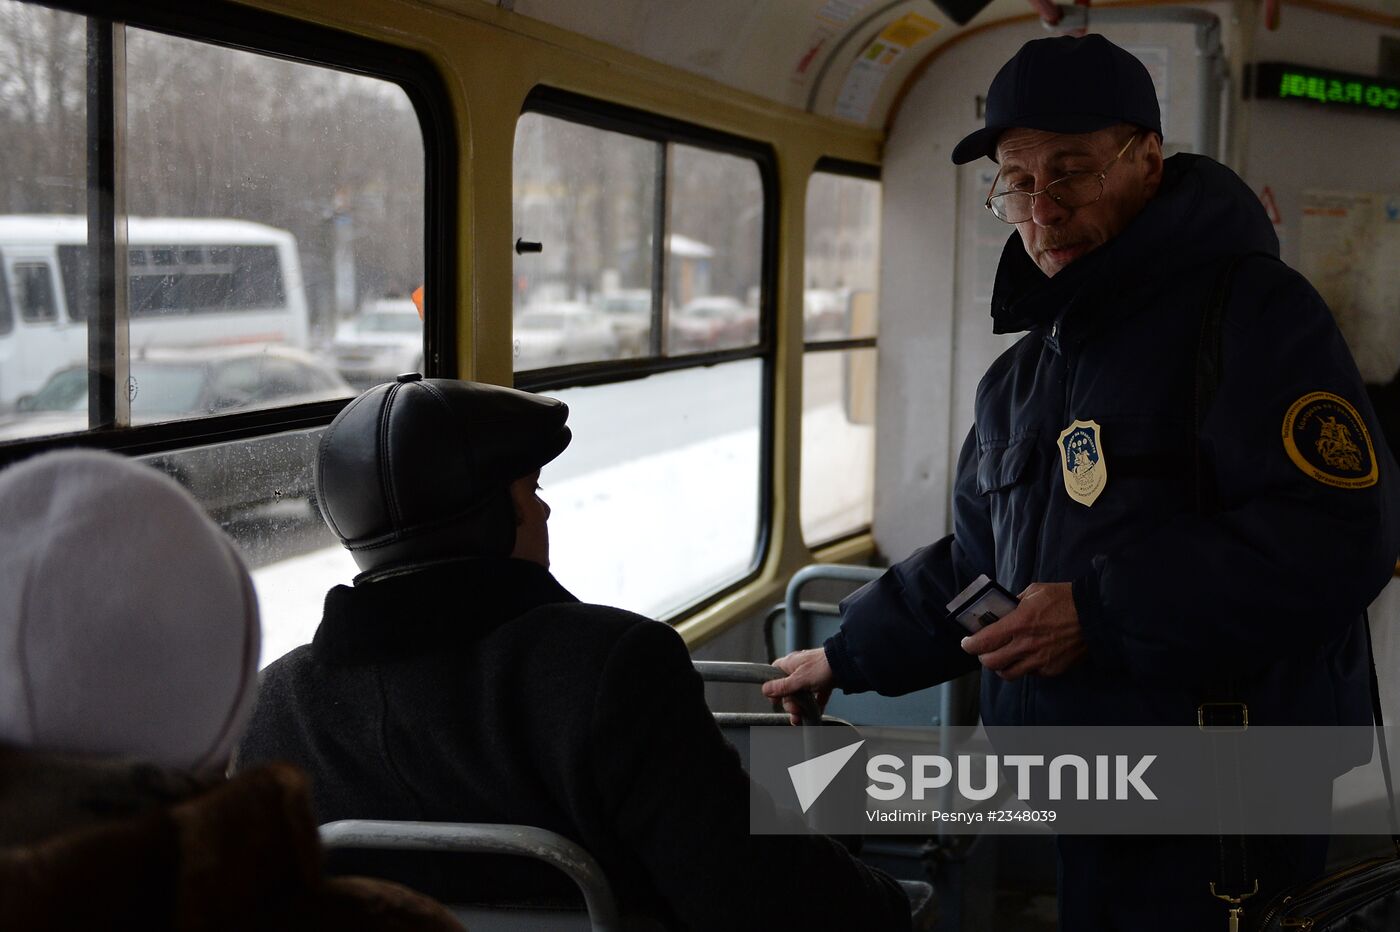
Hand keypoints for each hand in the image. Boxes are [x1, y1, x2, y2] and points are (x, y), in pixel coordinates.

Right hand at [761, 648, 834, 724]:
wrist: (846, 664)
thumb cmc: (822, 667)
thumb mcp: (798, 679)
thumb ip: (781, 686)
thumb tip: (765, 689)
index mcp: (789, 664)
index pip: (774, 676)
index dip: (774, 689)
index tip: (776, 700)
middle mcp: (798, 669)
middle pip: (788, 690)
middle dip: (790, 703)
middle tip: (795, 711)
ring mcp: (811, 676)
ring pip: (801, 695)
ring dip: (801, 707)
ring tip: (802, 718)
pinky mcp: (823, 682)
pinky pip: (815, 697)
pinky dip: (814, 705)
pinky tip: (814, 713)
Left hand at [960, 582, 1085, 679]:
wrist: (1096, 615)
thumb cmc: (1065, 599)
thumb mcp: (1035, 591)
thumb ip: (1014, 601)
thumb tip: (1002, 608)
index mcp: (1018, 623)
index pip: (983, 642)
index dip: (969, 645)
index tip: (967, 642)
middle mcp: (1026, 645)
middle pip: (991, 663)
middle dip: (983, 657)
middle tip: (984, 650)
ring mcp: (1040, 660)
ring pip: (1008, 674)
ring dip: (1001, 666)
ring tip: (1003, 657)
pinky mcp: (1052, 669)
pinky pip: (1031, 674)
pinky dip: (1024, 667)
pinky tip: (1027, 657)